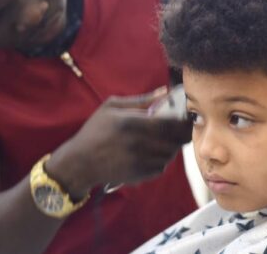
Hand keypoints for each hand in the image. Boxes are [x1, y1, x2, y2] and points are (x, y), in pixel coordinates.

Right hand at [46, 88, 191, 198]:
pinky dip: (162, 158)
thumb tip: (164, 92)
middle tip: (180, 126)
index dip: (184, 120)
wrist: (80, 163)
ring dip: (172, 145)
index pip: (171, 123)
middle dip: (182, 132)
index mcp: (131, 123)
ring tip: (162, 138)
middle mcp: (138, 144)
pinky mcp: (140, 175)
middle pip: (176, 139)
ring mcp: (140, 161)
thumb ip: (141, 100)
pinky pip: (162, 165)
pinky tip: (151, 151)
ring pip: (171, 153)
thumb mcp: (111, 107)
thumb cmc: (95, 131)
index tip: (186, 115)